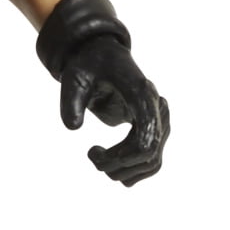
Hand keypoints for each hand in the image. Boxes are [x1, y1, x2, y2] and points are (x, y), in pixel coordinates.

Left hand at [58, 36, 169, 184]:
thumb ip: (71, 101)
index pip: (148, 132)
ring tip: (95, 155)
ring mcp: (158, 120)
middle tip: (90, 153)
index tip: (96, 152)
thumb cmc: (88, 67)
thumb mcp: (73, 79)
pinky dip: (131, 171)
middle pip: (148, 153)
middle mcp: (156, 108)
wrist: (102, 58)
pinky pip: (151, 161)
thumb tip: (73, 127)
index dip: (126, 154)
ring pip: (152, 163)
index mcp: (141, 93)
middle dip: (116, 165)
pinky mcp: (153, 130)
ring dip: (123, 171)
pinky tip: (108, 161)